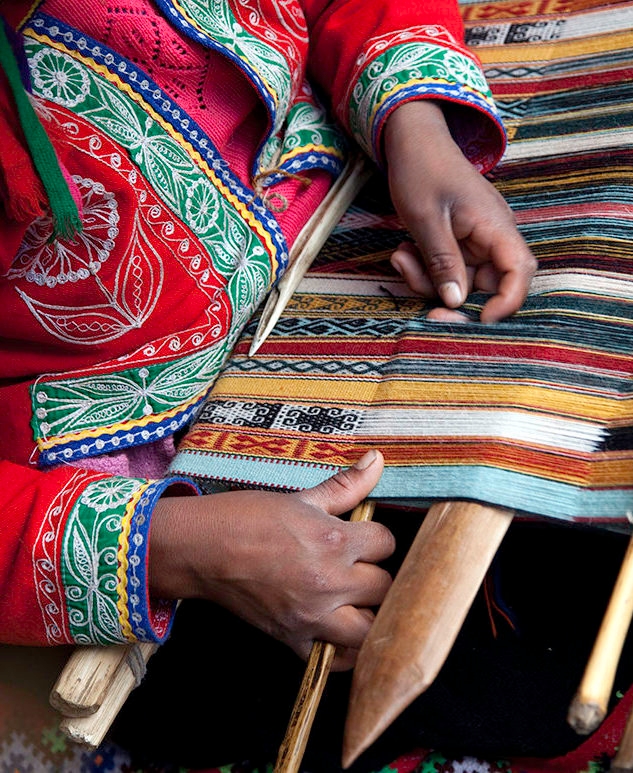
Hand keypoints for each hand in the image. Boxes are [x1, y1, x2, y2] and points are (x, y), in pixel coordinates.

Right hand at [149, 450, 393, 669]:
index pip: (386, 543)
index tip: (362, 537)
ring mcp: (312, 617)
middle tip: (359, 567)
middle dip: (375, 574)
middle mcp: (329, 583)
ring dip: (369, 615)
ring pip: (371, 631)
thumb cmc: (247, 518)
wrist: (201, 549)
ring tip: (356, 601)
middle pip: (385, 587)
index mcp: (334, 541)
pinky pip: (336, 660)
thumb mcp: (300, 497)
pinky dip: (344, 650)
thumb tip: (378, 459)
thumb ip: (345, 485)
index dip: (377, 537)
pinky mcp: (293, 640)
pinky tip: (339, 630)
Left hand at [384, 100, 536, 321]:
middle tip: (422, 302)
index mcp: (495, 225)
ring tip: (401, 255)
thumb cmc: (422, 170)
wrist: (411, 141)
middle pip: (485, 285)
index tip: (480, 320)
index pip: (519, 270)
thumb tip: (455, 301)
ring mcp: (474, 241)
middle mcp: (491, 236)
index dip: (507, 301)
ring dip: (428, 280)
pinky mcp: (457, 243)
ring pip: (459, 281)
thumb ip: (442, 261)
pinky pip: (446, 269)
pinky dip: (424, 269)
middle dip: (450, 296)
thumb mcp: (427, 219)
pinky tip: (404, 250)